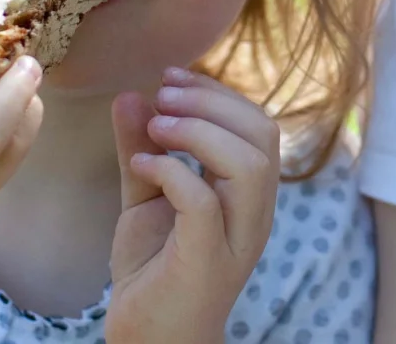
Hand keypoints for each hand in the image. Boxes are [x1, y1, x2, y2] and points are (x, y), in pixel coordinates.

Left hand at [106, 67, 281, 343]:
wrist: (150, 341)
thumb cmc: (154, 273)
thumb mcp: (145, 199)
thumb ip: (143, 149)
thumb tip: (133, 95)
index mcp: (248, 195)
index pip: (259, 126)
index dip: (218, 94)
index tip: (170, 78)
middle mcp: (254, 215)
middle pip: (263, 136)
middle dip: (212, 102)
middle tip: (162, 94)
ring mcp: (235, 240)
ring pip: (250, 165)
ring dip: (200, 131)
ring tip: (155, 125)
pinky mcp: (206, 261)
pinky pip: (204, 203)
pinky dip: (172, 172)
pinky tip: (141, 166)